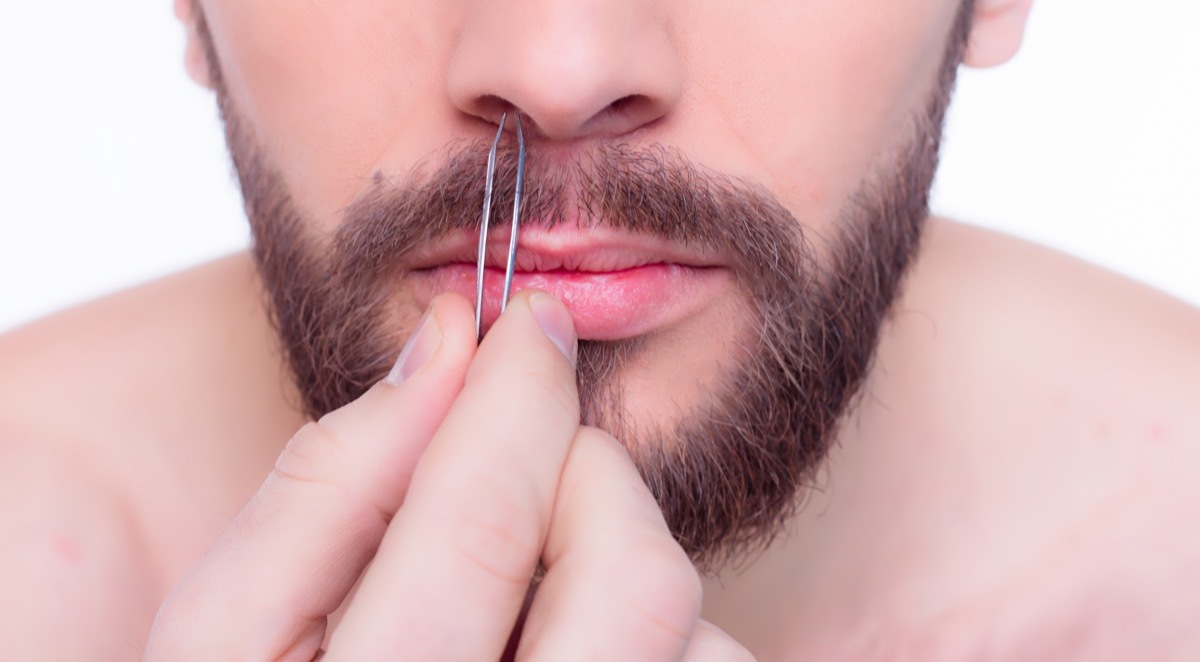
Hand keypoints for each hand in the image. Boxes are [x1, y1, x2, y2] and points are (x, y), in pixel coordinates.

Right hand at [145, 291, 751, 659]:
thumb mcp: (228, 631)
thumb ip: (324, 482)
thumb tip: (446, 345)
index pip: (484, 522)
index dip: (517, 394)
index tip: (527, 322)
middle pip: (633, 577)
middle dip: (589, 475)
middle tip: (531, 464)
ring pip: (691, 632)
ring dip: (626, 571)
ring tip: (530, 600)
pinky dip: (662, 635)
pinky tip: (568, 645)